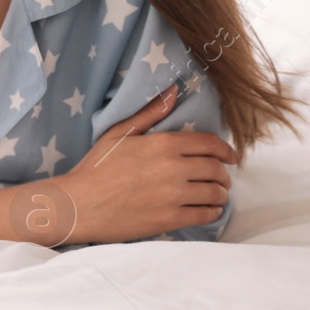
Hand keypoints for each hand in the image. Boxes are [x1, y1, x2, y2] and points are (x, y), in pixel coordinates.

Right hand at [48, 82, 235, 243]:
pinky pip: (204, 214)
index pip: (209, 143)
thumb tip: (173, 90)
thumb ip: (150, 113)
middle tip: (223, 178)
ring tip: (218, 195)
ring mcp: (173, 195)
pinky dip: (213, 212)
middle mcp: (173, 168)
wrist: (79, 205)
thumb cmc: (96, 168)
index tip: (230, 156)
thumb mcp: (119, 133)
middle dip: (223, 173)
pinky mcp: (169, 219)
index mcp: (163, 144)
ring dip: (221, 193)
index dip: (225, 150)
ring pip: (213, 192)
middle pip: (215, 169)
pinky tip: (211, 210)